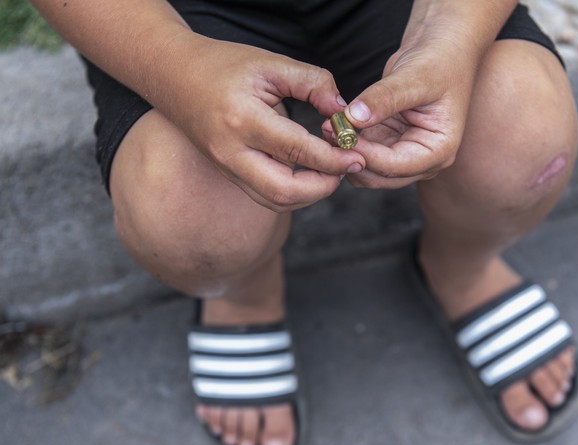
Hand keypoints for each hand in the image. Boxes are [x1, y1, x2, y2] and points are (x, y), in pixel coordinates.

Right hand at [159, 35, 364, 210]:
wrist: (173, 75)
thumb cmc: (222, 65)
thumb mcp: (270, 63)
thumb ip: (313, 83)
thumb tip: (343, 111)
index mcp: (242, 119)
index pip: (296, 150)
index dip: (332, 158)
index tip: (357, 155)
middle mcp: (231, 151)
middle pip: (283, 192)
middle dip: (323, 188)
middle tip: (347, 168)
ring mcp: (226, 167)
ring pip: (274, 200)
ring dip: (309, 194)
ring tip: (331, 170)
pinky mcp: (228, 172)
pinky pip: (264, 195)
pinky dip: (293, 191)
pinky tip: (309, 172)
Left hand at [322, 35, 475, 189]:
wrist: (440, 51)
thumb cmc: (438, 62)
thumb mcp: (415, 77)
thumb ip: (385, 98)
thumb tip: (354, 118)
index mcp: (439, 150)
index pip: (396, 166)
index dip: (366, 154)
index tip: (341, 135)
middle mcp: (423, 161)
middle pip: (380, 177)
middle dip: (353, 156)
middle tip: (329, 129)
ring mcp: (405, 155)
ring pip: (367, 170)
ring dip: (347, 153)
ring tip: (330, 124)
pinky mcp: (388, 145)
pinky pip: (362, 153)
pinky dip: (347, 143)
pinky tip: (335, 123)